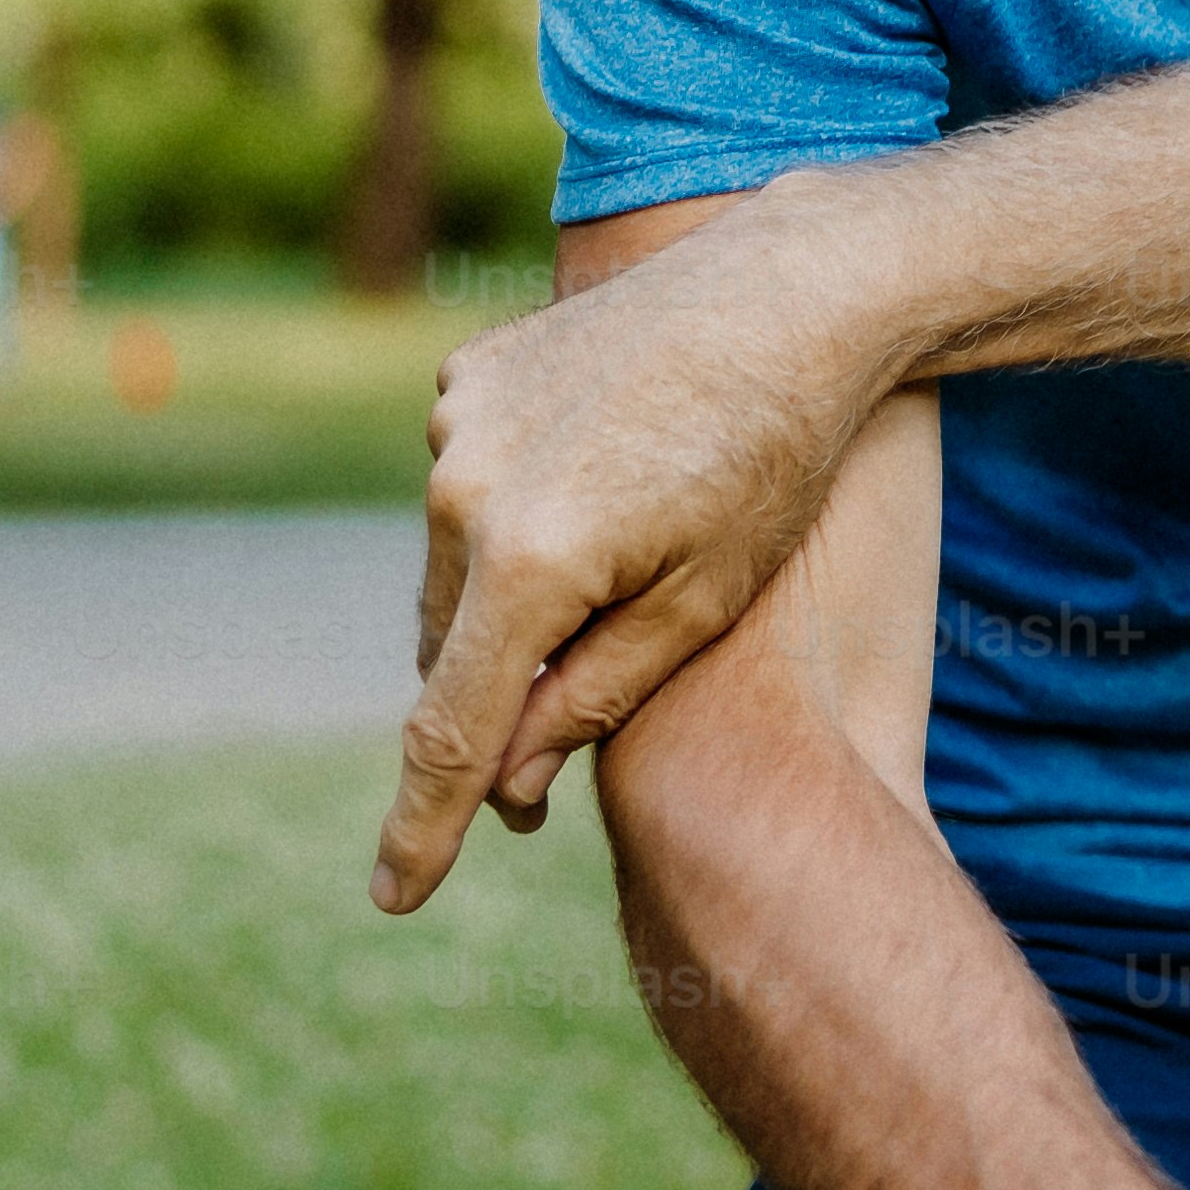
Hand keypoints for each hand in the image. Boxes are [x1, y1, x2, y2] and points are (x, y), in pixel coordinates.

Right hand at [381, 191, 895, 908]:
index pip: (451, 731)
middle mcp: (466, 490)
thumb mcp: (704, 601)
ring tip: (612, 587)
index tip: (395, 896)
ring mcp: (458, 423)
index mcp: (529, 562)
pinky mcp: (469, 376)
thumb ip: (593, 696)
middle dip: (491, 704)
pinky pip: (472, 484)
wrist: (793, 292)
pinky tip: (601, 492)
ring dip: (505, 602)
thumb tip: (505, 782)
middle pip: (450, 648)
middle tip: (547, 761)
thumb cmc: (775, 458)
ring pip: (456, 566)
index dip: (422, 826)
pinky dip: (513, 515)